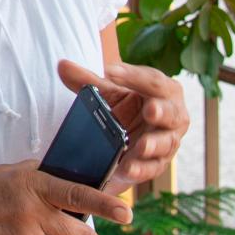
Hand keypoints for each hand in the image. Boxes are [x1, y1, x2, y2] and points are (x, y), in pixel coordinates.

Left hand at [57, 58, 188, 192]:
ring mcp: (167, 141)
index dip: (134, 76)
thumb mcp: (107, 94)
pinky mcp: (158, 164)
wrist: (127, 141)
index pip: (153, 80)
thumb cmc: (125, 109)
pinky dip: (141, 169)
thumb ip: (87, 81)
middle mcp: (172, 115)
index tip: (110, 71)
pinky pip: (153, 167)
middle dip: (161, 111)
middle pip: (171, 112)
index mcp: (162, 91)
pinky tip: (128, 168)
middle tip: (149, 110)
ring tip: (140, 145)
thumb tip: (62, 65)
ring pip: (166, 142)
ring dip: (154, 144)